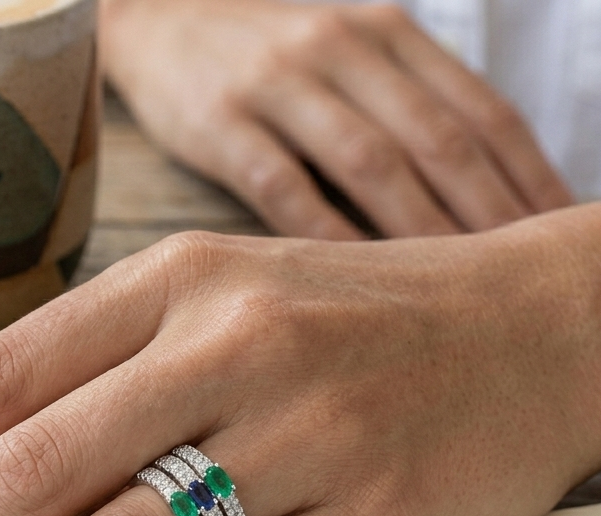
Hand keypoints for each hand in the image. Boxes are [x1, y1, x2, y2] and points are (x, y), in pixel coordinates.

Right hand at [101, 0, 572, 238]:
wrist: (156, 14)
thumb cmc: (263, 49)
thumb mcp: (344, 48)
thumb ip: (402, 102)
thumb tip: (469, 189)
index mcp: (386, 31)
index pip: (480, 111)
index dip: (529, 176)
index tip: (559, 234)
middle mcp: (343, 48)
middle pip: (438, 141)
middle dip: (492, 213)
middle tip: (527, 278)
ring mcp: (280, 84)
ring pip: (371, 163)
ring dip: (424, 229)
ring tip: (463, 289)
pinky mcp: (221, 122)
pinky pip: (286, 188)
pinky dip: (328, 236)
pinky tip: (358, 281)